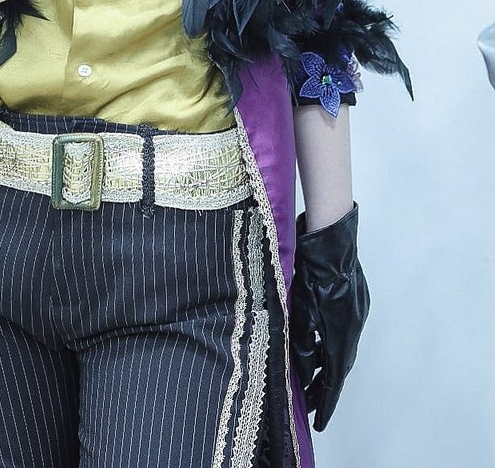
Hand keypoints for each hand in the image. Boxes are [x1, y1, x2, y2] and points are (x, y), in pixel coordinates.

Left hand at [289, 202, 370, 430]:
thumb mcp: (299, 307)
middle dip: (325, 385)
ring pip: (342, 346)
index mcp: (341, 330)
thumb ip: (300, 341)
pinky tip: (318, 345)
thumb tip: (302, 371)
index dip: (326, 401)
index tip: (319, 421)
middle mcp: (354, 324)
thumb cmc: (309, 268)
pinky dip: (331, 343)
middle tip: (310, 404)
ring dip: (328, 364)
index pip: (334, 376)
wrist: (330, 235)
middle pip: (340, 364)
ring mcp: (357, 309)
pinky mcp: (356, 297)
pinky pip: (344, 330)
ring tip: (311, 379)